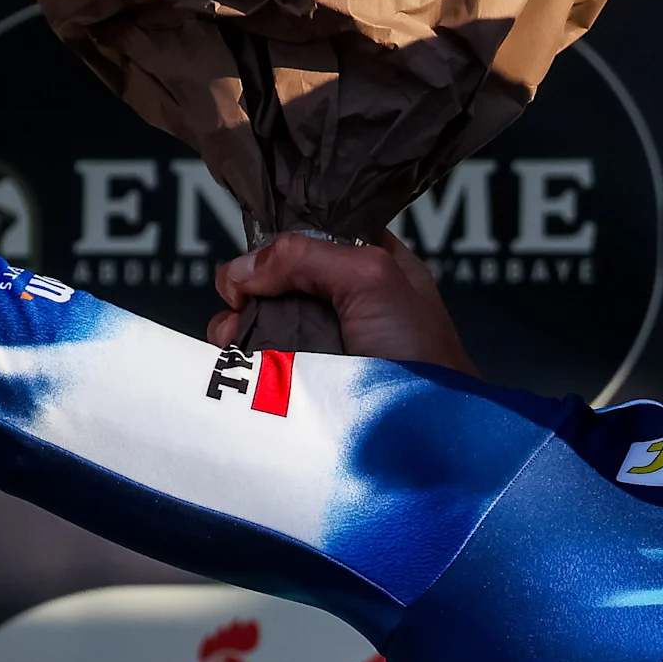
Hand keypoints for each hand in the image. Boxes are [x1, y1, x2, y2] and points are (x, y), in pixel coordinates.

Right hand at [209, 232, 475, 371]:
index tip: (258, 265)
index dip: (276, 244)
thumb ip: (304, 256)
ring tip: (236, 335)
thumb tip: (241, 272)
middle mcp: (346, 296)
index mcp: (372, 262)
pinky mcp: (307, 373)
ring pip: (261, 317)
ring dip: (238, 324)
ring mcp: (325, 337)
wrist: (426, 427)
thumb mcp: (371, 277)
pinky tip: (238, 356)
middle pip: (275, 277)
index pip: (310, 234)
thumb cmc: (420, 350)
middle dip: (249, 289)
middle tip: (242, 306)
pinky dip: (241, 353)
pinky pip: (261, 355)